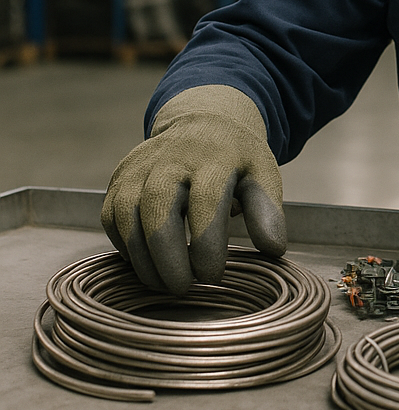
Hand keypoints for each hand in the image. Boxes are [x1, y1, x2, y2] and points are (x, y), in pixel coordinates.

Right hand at [101, 85, 286, 294]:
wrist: (203, 120)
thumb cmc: (236, 158)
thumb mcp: (262, 174)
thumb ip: (267, 211)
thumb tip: (274, 249)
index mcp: (214, 157)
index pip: (205, 204)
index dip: (207, 246)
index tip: (214, 276)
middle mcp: (172, 158)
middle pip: (158, 209)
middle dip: (168, 257)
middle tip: (184, 288)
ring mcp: (141, 166)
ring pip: (128, 215)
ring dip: (143, 258)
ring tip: (165, 284)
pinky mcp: (121, 177)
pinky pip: (112, 216)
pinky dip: (125, 246)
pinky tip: (147, 264)